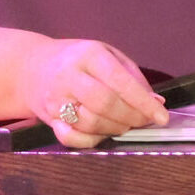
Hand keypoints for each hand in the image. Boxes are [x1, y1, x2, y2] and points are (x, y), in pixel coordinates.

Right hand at [19, 39, 169, 147]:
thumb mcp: (107, 55)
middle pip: (105, 104)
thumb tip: (157, 102)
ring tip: (124, 123)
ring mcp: (55, 99)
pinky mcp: (48, 118)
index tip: (162, 116)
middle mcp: (69, 76)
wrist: (32, 67)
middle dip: (131, 117)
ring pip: (90, 123)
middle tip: (143, 121)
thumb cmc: (78, 60)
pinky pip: (72, 138)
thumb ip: (133, 77)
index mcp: (89, 55)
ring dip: (115, 129)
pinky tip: (102, 132)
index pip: (120, 81)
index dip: (143, 102)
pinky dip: (92, 140)